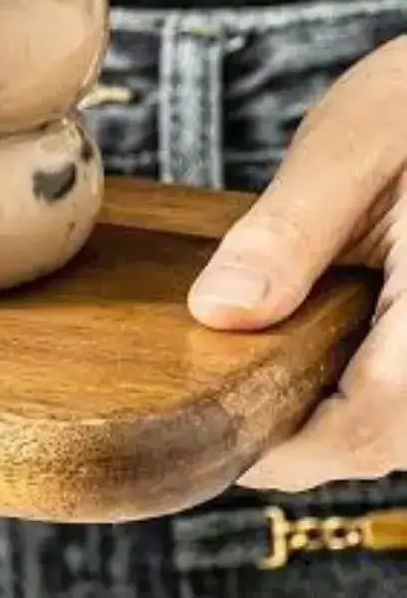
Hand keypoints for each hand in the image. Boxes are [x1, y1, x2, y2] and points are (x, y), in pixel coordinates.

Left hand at [189, 35, 406, 489]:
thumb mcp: (346, 151)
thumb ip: (286, 236)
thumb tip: (216, 313)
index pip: (370, 419)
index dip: (288, 445)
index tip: (210, 436)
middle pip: (385, 437)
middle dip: (301, 437)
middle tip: (210, 405)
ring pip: (400, 425)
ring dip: (330, 417)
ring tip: (247, 374)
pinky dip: (359, 388)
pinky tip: (303, 348)